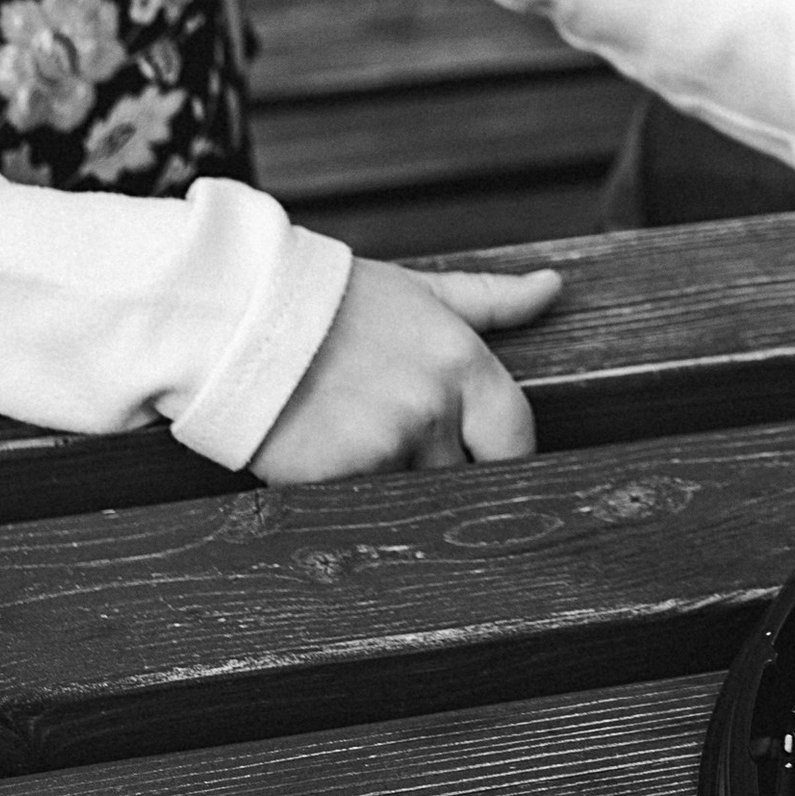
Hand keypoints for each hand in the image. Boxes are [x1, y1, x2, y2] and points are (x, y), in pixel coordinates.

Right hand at [248, 260, 560, 480]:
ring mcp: (387, 445)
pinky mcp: (338, 476)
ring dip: (392, 489)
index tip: (487, 466)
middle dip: (442, 476)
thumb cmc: (332, 303)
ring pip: (413, 500)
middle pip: (465, 478)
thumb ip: (490, 299)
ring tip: (356, 451)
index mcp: (462, 363)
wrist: (242, 314)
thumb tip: (553, 287)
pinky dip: (346, 497)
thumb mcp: (419, 292)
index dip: (506, 460)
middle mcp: (433, 407)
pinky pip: (360, 508)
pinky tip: (323, 462)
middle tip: (407, 458)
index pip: (516, 439)